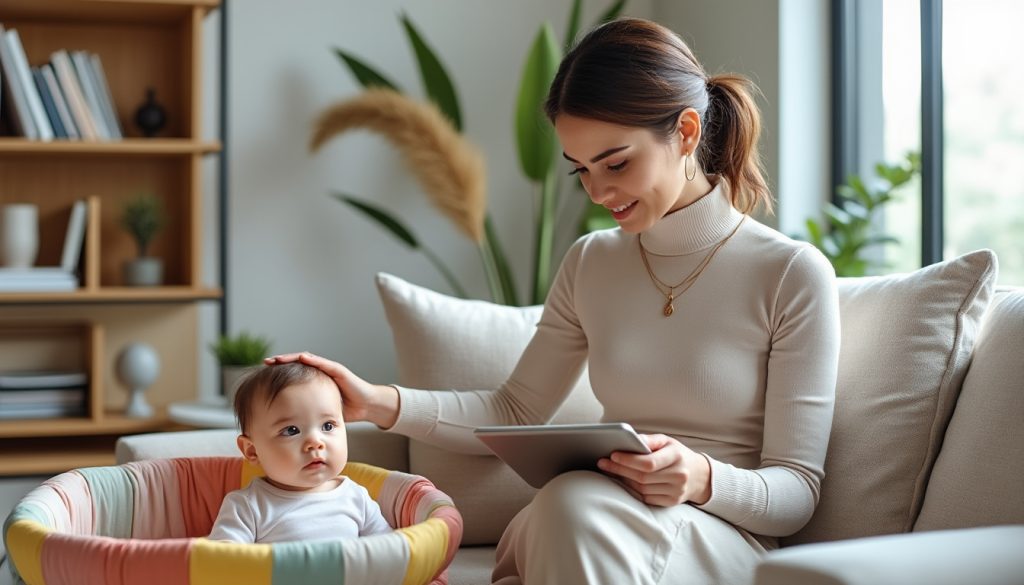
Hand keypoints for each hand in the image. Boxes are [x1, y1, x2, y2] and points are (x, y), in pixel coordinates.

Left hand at [264, 352, 398, 427]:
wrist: (366, 406)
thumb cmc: (345, 409)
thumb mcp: (320, 410)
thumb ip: (308, 411)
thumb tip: (290, 425)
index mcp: (313, 382)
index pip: (293, 374)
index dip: (279, 372)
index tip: (264, 374)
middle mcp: (320, 372)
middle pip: (296, 363)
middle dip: (281, 362)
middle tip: (266, 362)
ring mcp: (329, 369)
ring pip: (307, 359)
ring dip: (292, 358)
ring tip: (278, 358)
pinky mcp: (338, 370)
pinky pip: (323, 363)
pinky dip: (312, 359)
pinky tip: (302, 357)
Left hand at [596, 434, 711, 506]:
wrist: (699, 475)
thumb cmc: (677, 455)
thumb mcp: (667, 441)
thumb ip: (649, 440)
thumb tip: (631, 438)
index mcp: (677, 457)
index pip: (649, 462)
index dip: (628, 460)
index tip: (613, 455)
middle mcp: (679, 476)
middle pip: (643, 477)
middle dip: (620, 470)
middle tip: (603, 463)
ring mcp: (676, 491)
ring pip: (642, 489)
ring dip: (624, 480)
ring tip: (612, 470)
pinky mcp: (671, 502)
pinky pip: (646, 498)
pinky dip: (634, 490)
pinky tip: (626, 481)